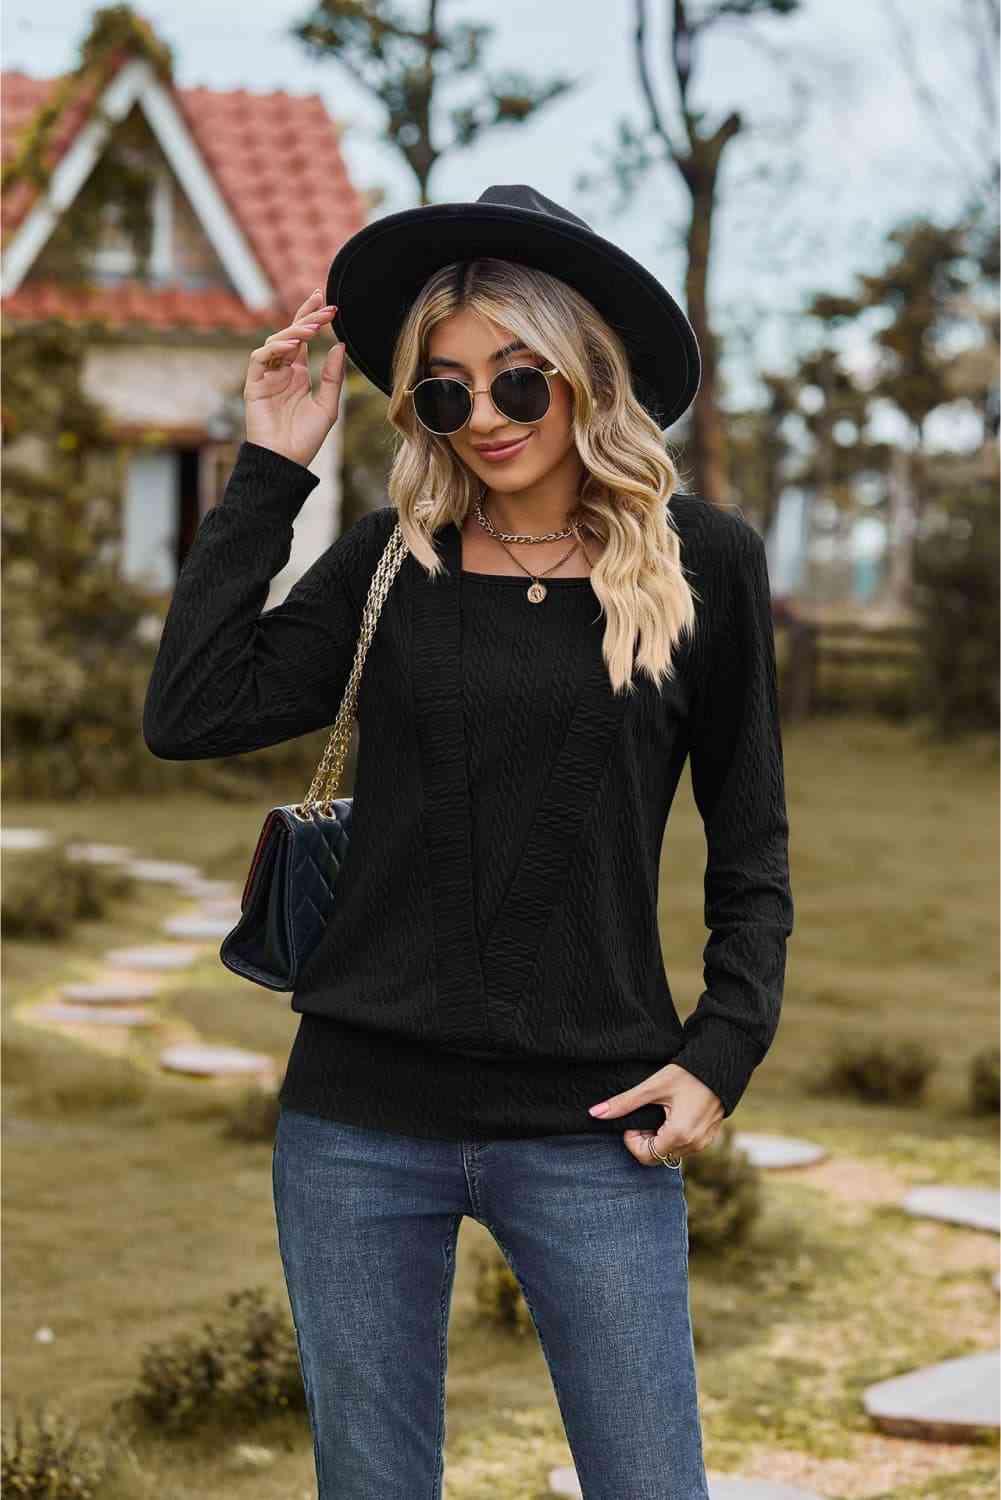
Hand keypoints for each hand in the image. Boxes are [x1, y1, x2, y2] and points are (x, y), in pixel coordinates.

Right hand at [243, 287, 345, 468]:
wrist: (286, 461)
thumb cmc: (306, 439)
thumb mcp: (328, 406)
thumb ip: (333, 376)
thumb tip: (339, 345)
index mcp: (297, 374)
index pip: (303, 339)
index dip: (312, 319)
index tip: (327, 304)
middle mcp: (281, 371)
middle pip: (290, 335)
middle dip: (306, 317)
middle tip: (324, 304)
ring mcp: (266, 376)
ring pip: (275, 342)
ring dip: (294, 331)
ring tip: (314, 327)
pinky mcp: (253, 384)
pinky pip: (260, 358)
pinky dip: (275, 349)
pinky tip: (293, 347)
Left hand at [587, 1063, 723, 1166]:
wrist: (721, 1064)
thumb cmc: (687, 1073)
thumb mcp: (652, 1087)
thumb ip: (624, 1103)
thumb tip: (594, 1113)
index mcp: (679, 1135)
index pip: (645, 1157)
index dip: (633, 1141)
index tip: (634, 1120)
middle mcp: (694, 1144)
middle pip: (657, 1157)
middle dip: (645, 1140)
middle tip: (645, 1115)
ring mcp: (703, 1142)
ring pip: (670, 1152)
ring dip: (659, 1138)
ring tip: (659, 1112)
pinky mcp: (708, 1136)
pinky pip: (684, 1146)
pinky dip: (673, 1136)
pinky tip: (673, 1113)